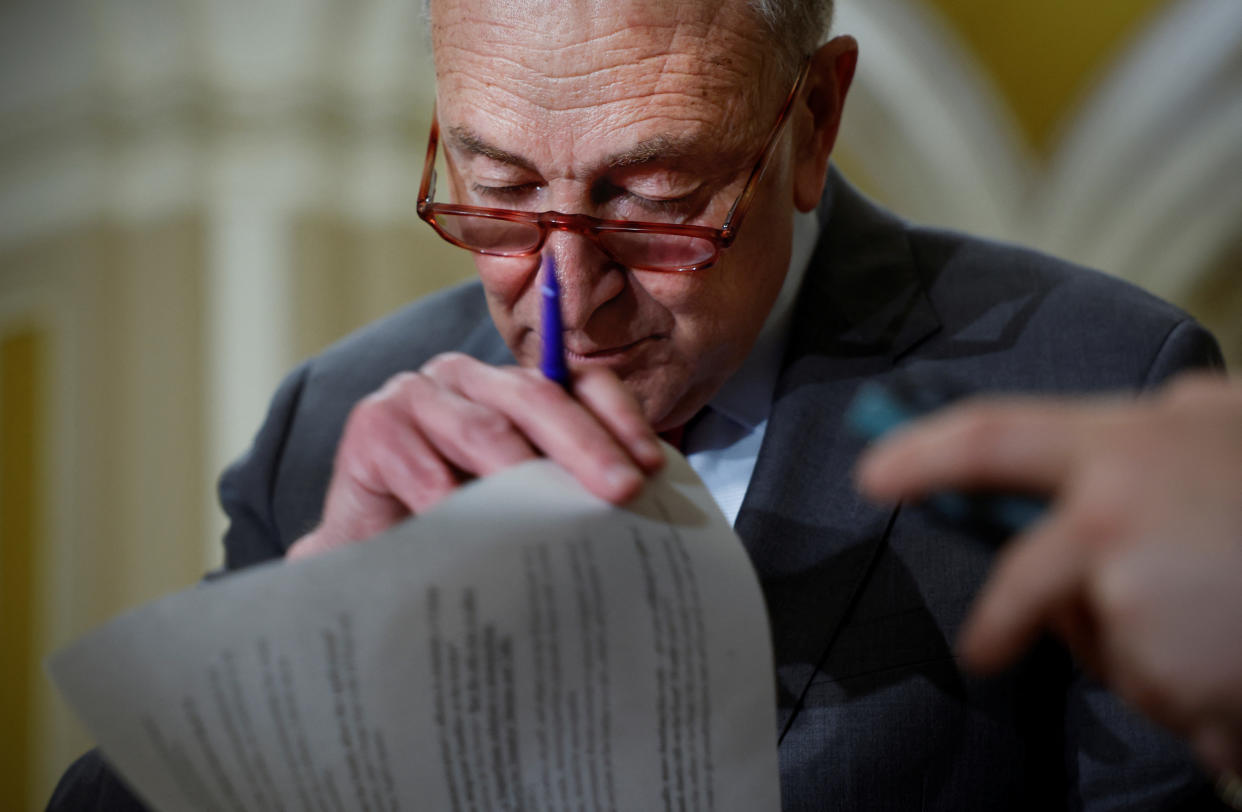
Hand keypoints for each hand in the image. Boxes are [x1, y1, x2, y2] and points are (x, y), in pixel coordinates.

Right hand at [288, 352, 663, 559]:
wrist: (375, 560)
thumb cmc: (460, 525)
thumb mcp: (524, 501)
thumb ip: (570, 488)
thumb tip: (643, 507)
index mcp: (513, 387)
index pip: (580, 383)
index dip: (620, 420)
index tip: (652, 468)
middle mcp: (467, 377)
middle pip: (538, 397)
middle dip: (586, 446)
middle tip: (622, 492)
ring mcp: (416, 394)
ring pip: (483, 429)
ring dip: (525, 475)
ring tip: (559, 519)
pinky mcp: (372, 427)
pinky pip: (421, 467)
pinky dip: (454, 504)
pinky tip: (481, 540)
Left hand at [855, 373, 1241, 771]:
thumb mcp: (1228, 427)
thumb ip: (1166, 427)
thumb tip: (1127, 428)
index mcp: (1125, 450)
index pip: (992, 439)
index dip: (923, 453)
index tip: (873, 475)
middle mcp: (1113, 523)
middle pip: (1022, 588)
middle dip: (1003, 625)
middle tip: (989, 647)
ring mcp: (1139, 606)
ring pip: (1104, 646)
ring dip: (1142, 649)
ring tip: (1222, 619)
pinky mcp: (1173, 678)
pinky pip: (1158, 695)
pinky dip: (1190, 693)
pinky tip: (1237, 662)